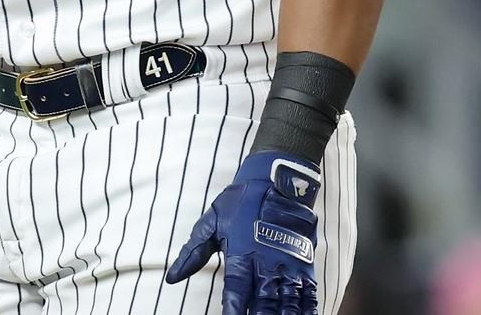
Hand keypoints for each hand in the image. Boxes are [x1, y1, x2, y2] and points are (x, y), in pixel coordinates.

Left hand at [167, 150, 320, 314]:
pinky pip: (308, 295)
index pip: (235, 292)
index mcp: (241, 255)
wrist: (278, 180)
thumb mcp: (212, 222)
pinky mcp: (305, 264)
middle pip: (264, 304)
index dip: (233, 310)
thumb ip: (192, 253)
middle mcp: (266, 264)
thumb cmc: (241, 201)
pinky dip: (306, 310)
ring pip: (287, 303)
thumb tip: (172, 278)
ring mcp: (288, 266)